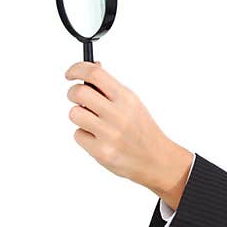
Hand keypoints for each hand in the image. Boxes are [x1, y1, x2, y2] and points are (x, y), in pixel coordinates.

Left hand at [64, 61, 189, 198]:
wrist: (156, 160)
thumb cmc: (142, 130)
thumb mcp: (132, 103)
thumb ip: (111, 87)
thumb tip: (93, 66)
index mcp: (126, 98)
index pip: (95, 74)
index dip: (77, 69)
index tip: (70, 74)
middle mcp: (118, 114)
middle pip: (79, 92)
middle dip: (73, 93)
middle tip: (78, 98)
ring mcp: (109, 134)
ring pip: (74, 113)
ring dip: (79, 115)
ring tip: (92, 122)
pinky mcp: (101, 152)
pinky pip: (78, 135)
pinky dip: (84, 135)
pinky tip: (99, 138)